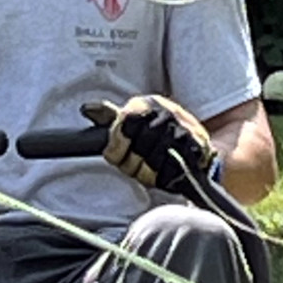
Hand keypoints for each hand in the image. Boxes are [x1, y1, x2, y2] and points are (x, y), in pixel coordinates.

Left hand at [80, 94, 215, 194]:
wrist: (196, 143)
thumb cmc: (157, 134)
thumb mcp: (134, 119)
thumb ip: (109, 117)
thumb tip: (85, 108)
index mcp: (147, 103)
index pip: (125, 124)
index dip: (117, 147)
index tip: (115, 157)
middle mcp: (166, 113)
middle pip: (137, 148)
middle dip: (131, 165)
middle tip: (134, 167)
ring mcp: (183, 130)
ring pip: (152, 164)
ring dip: (147, 174)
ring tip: (150, 170)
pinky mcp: (196, 149)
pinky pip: (170, 172)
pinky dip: (163, 179)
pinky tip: (165, 173)